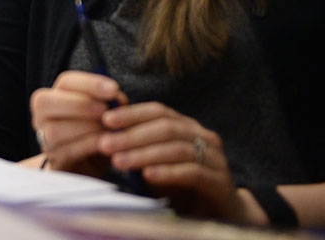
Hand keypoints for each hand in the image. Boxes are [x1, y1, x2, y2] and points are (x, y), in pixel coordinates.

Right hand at [30, 70, 127, 176]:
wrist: (88, 166)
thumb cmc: (96, 132)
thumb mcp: (105, 114)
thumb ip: (111, 103)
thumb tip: (116, 98)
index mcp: (54, 96)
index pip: (65, 82)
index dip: (89, 83)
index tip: (114, 89)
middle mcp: (41, 116)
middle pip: (45, 102)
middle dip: (79, 104)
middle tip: (105, 110)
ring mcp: (44, 139)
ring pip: (53, 129)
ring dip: (84, 127)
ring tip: (107, 128)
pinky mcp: (54, 161)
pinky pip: (67, 151)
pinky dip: (88, 145)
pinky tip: (105, 142)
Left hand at [99, 102, 250, 221]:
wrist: (216, 214)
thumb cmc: (179, 185)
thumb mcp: (154, 163)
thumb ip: (136, 148)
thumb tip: (105, 134)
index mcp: (186, 126)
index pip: (158, 111)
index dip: (132, 113)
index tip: (105, 120)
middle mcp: (203, 136)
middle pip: (165, 127)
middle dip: (132, 135)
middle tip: (105, 144)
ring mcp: (214, 158)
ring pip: (176, 148)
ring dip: (144, 154)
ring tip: (118, 162)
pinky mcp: (220, 181)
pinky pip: (191, 172)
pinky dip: (167, 172)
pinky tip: (147, 176)